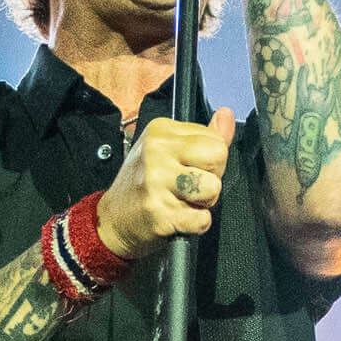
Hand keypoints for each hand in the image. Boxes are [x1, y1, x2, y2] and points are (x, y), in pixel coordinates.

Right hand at [97, 107, 236, 260]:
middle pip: (218, 158)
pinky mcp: (159, 212)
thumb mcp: (168, 150)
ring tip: (182, 201)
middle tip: (187, 187)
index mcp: (160, 131)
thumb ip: (203, 135)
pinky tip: (176, 218)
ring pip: (213, 189)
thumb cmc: (144, 184)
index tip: (188, 168)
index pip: (215, 139)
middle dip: (211, 178)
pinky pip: (202, 220)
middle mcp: (156, 152)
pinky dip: (194, 225)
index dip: (210, 160)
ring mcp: (156, 182)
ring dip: (203, 203)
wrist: (113, 219)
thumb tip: (227, 115)